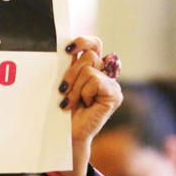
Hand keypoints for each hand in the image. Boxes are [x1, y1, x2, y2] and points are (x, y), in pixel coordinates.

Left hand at [57, 36, 121, 175]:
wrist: (64, 134)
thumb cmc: (60, 110)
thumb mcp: (63, 82)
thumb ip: (69, 65)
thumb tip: (65, 47)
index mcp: (91, 68)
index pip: (93, 45)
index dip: (83, 42)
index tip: (67, 49)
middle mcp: (104, 74)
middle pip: (90, 55)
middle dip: (71, 72)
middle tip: (62, 90)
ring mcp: (111, 84)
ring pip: (90, 68)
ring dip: (75, 87)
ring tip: (71, 102)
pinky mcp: (115, 94)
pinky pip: (95, 80)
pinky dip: (84, 92)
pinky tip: (84, 105)